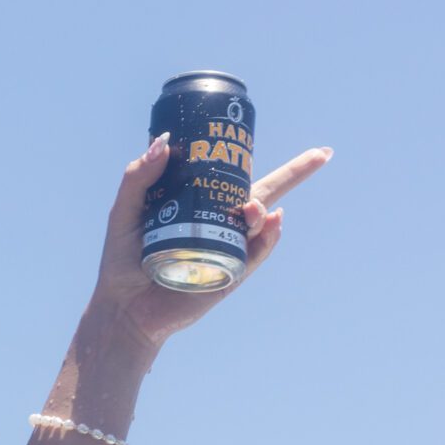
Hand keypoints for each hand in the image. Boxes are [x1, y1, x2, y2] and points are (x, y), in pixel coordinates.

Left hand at [88, 134, 331, 350]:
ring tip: (250, 209)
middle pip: (264, 194)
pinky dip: (267, 239)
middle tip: (322, 154)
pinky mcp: (231, 275)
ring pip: (261, 222)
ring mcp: (229, 249)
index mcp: (199, 204)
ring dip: (263, 210)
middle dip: (298, 173)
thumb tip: (164, 143)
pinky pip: (257, 254)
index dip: (249, 157)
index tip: (264, 135)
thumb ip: (138, 178)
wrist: (123, 309)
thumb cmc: (122, 261)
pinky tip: (270, 223)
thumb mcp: (125, 212)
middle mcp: (219, 224)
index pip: (231, 176)